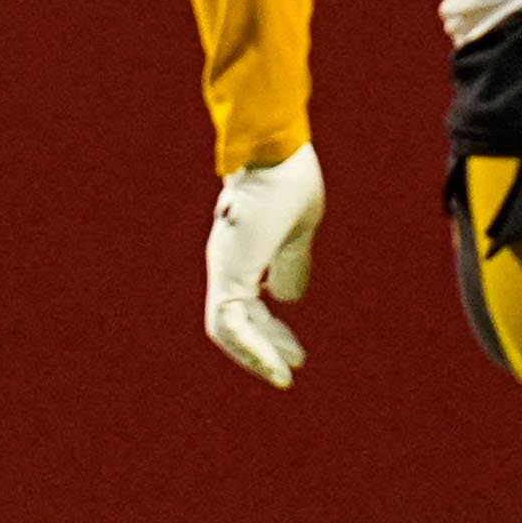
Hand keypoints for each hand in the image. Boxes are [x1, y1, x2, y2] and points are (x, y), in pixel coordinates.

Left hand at [205, 149, 326, 389]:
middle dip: (262, 347)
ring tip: (281, 373)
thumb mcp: (298, 232)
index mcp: (242, 253)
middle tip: (288, 368)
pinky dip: (251, 346)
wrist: (275, 149)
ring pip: (226, 328)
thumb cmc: (287, 180)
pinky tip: (276, 363)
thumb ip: (291, 264)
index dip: (267, 333)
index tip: (295, 354)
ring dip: (254, 354)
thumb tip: (288, 298)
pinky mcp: (228, 269)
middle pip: (234, 322)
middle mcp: (226, 262)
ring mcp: (224, 265)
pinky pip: (231, 322)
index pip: (245, 306)